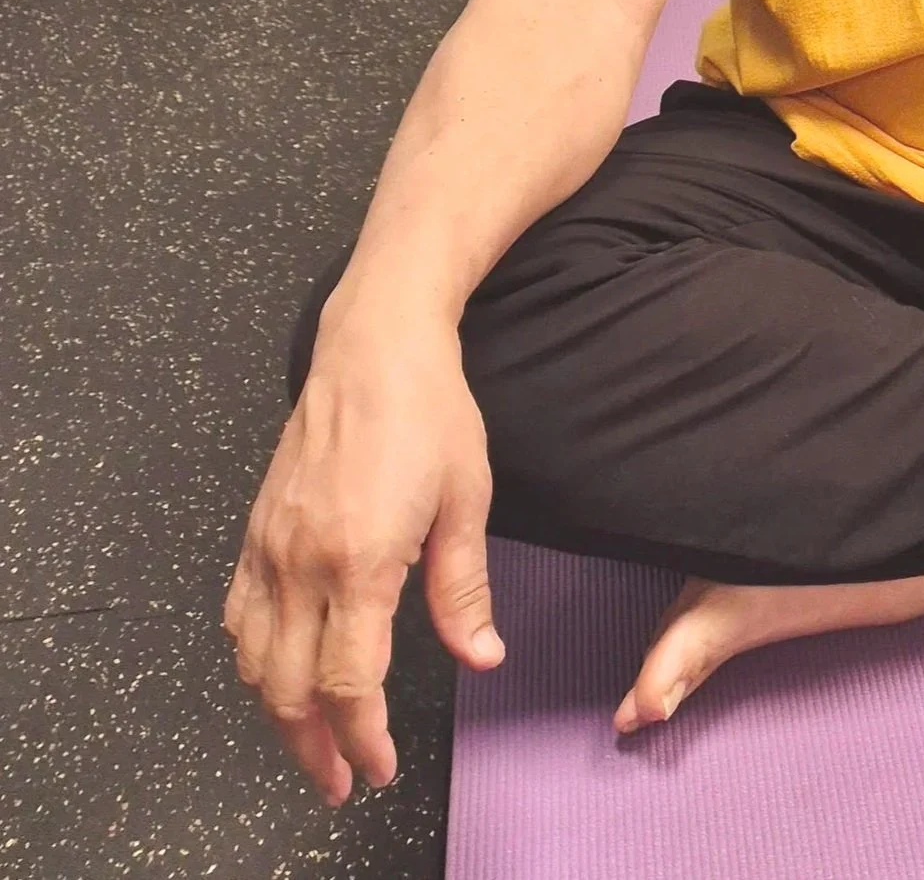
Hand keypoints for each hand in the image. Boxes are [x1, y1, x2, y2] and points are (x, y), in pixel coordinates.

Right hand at [224, 321, 502, 805]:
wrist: (373, 347)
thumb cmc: (431, 414)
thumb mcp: (467, 497)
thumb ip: (464, 588)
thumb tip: (482, 657)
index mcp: (360, 561)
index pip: (350, 682)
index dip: (363, 737)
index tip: (377, 768)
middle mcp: (301, 563)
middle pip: (289, 689)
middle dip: (314, 748)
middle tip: (343, 782)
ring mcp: (267, 548)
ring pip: (254, 663)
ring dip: (278, 716)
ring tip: (312, 744)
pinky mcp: (253, 531)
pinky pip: (236, 618)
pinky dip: (252, 662)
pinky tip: (276, 675)